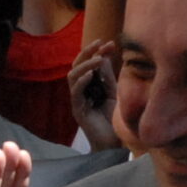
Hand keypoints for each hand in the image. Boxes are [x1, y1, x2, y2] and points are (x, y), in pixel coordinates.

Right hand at [68, 37, 120, 151]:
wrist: (114, 143)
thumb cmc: (114, 119)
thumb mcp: (113, 92)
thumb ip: (107, 77)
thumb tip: (104, 56)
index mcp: (89, 85)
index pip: (88, 63)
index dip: (97, 51)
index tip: (110, 43)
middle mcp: (81, 90)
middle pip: (76, 65)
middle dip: (87, 52)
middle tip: (99, 44)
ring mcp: (77, 100)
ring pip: (72, 76)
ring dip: (85, 65)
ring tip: (98, 59)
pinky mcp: (77, 110)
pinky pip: (75, 92)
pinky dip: (82, 81)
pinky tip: (91, 74)